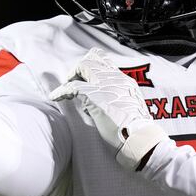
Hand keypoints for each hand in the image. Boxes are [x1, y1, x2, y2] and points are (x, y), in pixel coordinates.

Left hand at [50, 48, 167, 169]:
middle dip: (80, 67)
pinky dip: (61, 91)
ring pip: (83, 66)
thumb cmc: (135, 130)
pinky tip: (55, 98)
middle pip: (93, 57)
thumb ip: (119, 100)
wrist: (140, 138)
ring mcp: (105, 85)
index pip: (106, 61)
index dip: (92, 65)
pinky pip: (72, 87)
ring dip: (71, 77)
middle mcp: (116, 78)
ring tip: (65, 90)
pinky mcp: (95, 95)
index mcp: (125, 81)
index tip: (85, 77)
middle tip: (73, 81)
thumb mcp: (130, 108)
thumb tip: (104, 102)